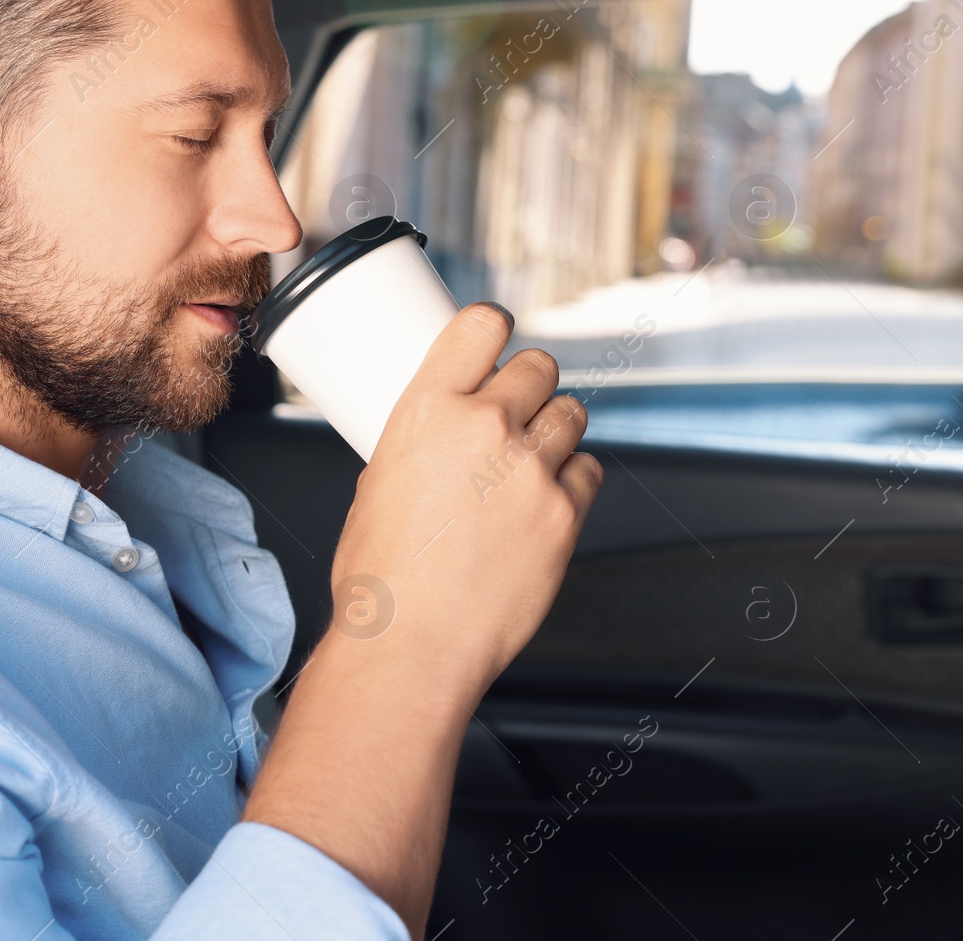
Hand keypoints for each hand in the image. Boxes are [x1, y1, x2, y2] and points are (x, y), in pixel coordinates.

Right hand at [328, 302, 602, 693]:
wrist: (409, 643)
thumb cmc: (380, 574)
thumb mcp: (379, 479)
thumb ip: (424, 438)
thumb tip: (448, 430)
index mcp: (426, 409)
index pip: (480, 326)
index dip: (493, 329)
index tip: (496, 342)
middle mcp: (484, 428)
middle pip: (538, 367)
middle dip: (530, 385)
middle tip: (515, 415)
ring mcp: (531, 470)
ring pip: (572, 413)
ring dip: (555, 429)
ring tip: (529, 462)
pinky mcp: (566, 514)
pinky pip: (589, 470)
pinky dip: (572, 479)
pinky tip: (544, 501)